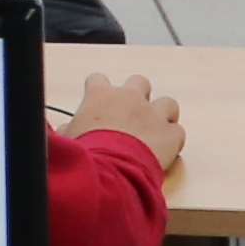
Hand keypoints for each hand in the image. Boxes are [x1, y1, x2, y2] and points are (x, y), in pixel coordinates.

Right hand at [67, 71, 186, 182]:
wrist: (112, 166)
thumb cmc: (88, 150)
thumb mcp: (70, 136)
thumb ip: (70, 128)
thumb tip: (66, 130)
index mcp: (100, 94)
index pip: (98, 79)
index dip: (100, 89)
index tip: (99, 100)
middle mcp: (130, 97)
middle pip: (139, 81)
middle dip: (139, 94)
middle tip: (134, 111)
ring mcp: (153, 113)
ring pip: (167, 103)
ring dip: (163, 114)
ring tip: (156, 129)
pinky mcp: (171, 133)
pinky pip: (178, 131)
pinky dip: (173, 139)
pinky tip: (166, 148)